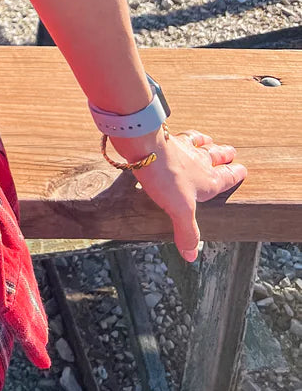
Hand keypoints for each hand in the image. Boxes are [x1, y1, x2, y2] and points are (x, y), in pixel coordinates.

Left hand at [120, 128, 246, 261]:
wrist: (147, 147)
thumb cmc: (167, 178)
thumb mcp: (180, 211)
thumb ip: (187, 232)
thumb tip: (191, 257)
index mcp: (208, 181)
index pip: (227, 177)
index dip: (235, 174)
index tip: (243, 170)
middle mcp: (200, 162)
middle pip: (216, 157)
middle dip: (224, 156)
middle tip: (232, 151)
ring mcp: (184, 148)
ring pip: (201, 144)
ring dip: (208, 143)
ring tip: (211, 141)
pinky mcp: (168, 137)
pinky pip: (180, 135)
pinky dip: (186, 134)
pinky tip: (181, 133)